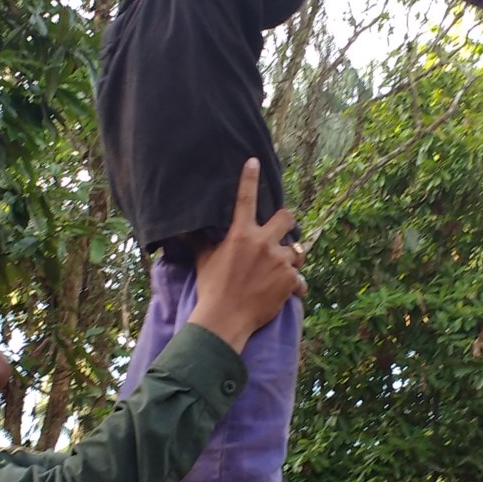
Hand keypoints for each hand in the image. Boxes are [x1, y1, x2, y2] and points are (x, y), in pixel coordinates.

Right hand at [186, 160, 300, 351]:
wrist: (224, 320)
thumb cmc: (211, 289)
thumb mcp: (204, 260)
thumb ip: (202, 241)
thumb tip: (181, 229)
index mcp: (240, 235)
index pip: (244, 199)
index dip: (249, 178)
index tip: (254, 161)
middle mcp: (263, 243)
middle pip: (288, 218)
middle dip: (288, 224)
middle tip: (282, 235)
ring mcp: (279, 262)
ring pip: (296, 251)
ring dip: (290, 260)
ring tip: (278, 272)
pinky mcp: (291, 281)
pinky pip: (300, 280)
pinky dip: (294, 287)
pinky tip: (285, 293)